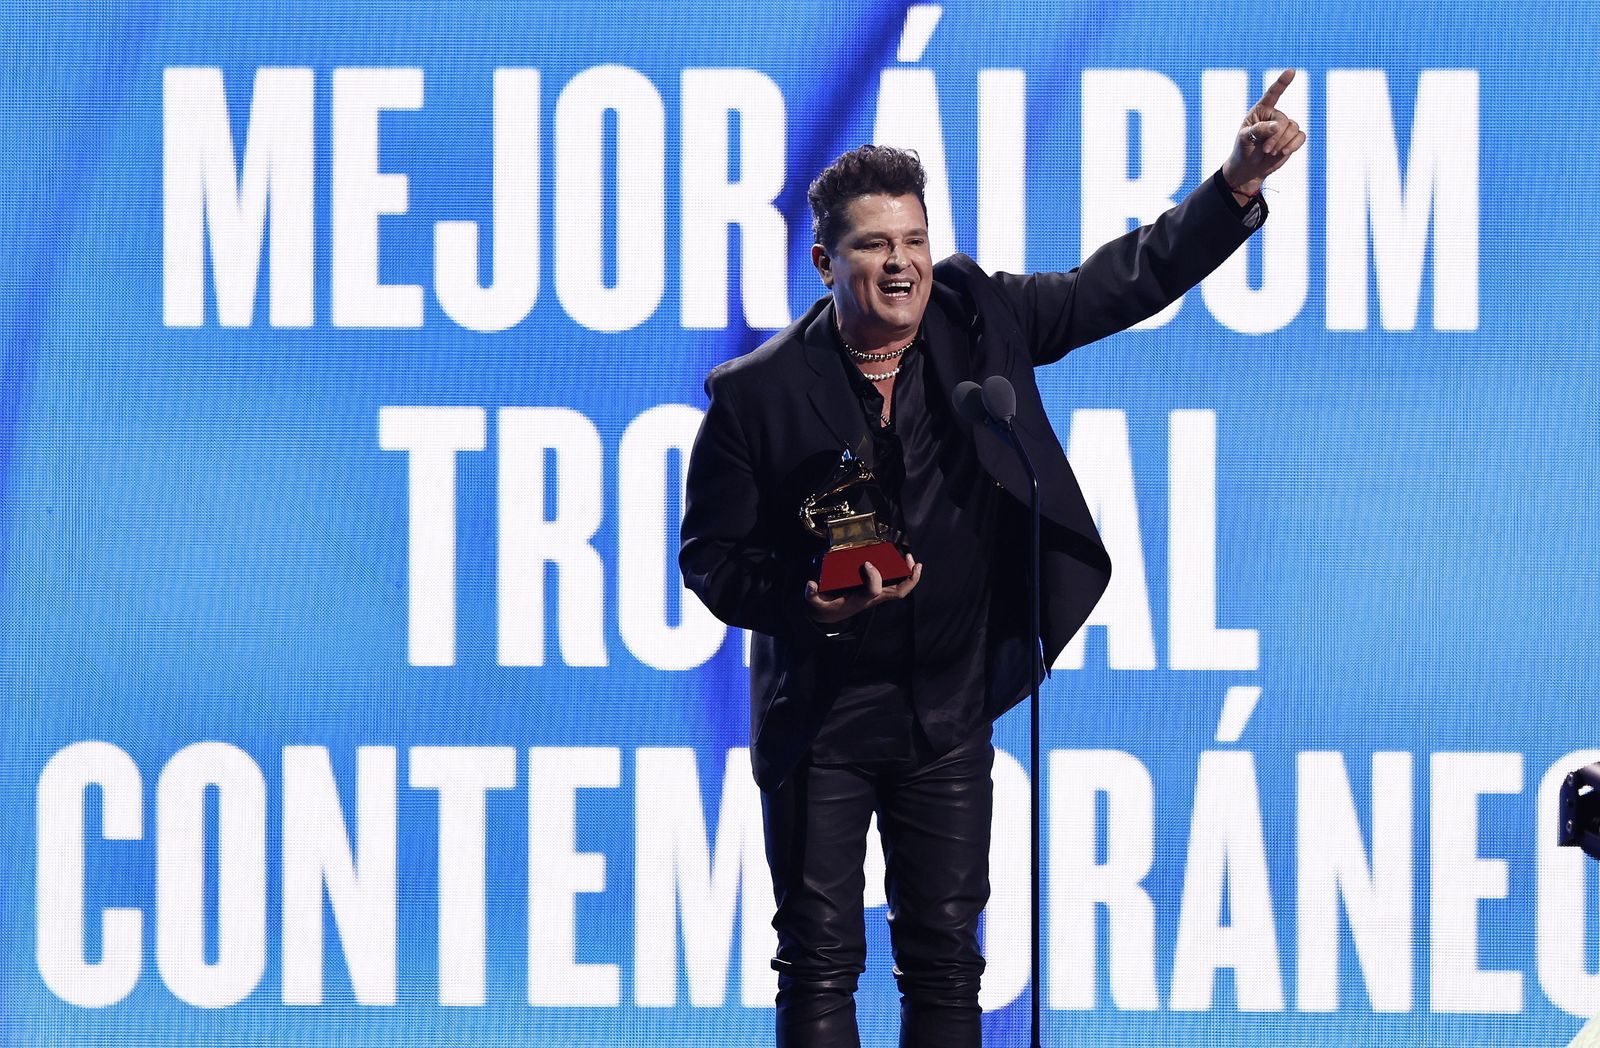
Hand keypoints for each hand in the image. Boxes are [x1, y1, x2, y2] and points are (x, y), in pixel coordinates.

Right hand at [803, 553, 922, 624]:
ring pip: (900, 589)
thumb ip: (811, 595)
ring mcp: (877, 595)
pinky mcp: (876, 591)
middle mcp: (873, 598)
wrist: (829, 614)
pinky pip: (895, 584)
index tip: (866, 563)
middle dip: (908, 578)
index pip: (873, 590)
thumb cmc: (826, 606)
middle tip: (911, 560)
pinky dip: (903, 574)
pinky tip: (902, 562)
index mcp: (860, 600)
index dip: (874, 576)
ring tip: (911, 559)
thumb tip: (810, 584)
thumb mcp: (815, 602)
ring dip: (910, 575)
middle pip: (898, 592)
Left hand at [1220, 69, 1306, 198]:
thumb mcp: (1245, 138)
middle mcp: (1274, 115)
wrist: (1249, 168)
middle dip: (1276, 137)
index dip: (1282, 82)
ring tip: (1271, 152)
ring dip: (1282, 143)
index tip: (1291, 71)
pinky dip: (1294, 145)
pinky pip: (1301, 137)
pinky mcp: (1292, 138)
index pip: (1272, 94)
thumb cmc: (1243, 150)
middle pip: (1284, 120)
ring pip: (1293, 129)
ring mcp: (1285, 126)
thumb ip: (1259, 130)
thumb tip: (1278, 126)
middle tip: (1266, 149)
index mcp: (1261, 110)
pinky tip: (1284, 152)